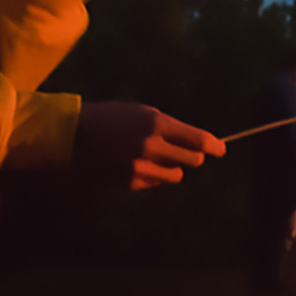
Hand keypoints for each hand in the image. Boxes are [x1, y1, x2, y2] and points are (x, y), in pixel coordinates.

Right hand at [74, 101, 223, 189]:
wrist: (74, 136)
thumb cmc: (111, 118)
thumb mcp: (141, 112)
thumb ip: (168, 127)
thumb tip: (194, 142)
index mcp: (156, 123)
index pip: (197, 139)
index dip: (213, 145)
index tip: (221, 149)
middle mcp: (152, 146)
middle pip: (192, 159)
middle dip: (193, 155)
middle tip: (188, 152)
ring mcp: (141, 167)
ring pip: (176, 174)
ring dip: (173, 167)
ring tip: (158, 158)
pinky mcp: (131, 182)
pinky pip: (155, 182)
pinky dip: (154, 176)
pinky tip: (138, 164)